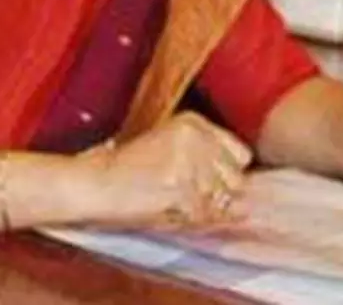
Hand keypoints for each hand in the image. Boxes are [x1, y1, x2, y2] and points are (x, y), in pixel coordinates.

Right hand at [93, 112, 252, 228]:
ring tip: (171, 202)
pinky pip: (204, 216)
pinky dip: (191, 221)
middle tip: (182, 197)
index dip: (224, 176)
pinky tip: (168, 210)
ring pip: (221, 201)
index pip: (241, 155)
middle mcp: (196, 137)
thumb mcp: (170, 152)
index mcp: (193, 122)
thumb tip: (249, 204)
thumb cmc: (128, 172)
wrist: (93, 184)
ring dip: (202, 210)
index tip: (204, 184)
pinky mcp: (181, 187)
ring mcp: (190, 162)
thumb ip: (208, 166)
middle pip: (236, 180)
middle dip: (216, 195)